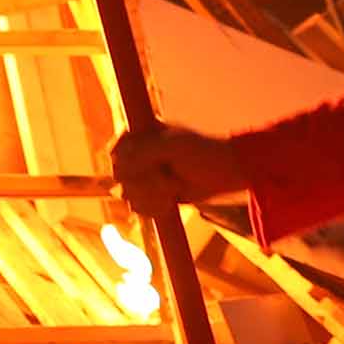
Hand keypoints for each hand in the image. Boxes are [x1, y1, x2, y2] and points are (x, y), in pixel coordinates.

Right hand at [109, 124, 249, 208]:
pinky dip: (154, 208)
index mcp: (143, 135)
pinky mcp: (154, 195)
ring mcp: (147, 176)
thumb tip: (116, 166)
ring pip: (128, 194)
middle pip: (120, 175)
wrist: (227, 173)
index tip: (142, 166)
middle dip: (144, 182)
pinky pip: (139, 207)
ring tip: (174, 189)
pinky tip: (171, 202)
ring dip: (151, 196)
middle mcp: (141, 155)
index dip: (124, 163)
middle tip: (168, 178)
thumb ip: (143, 152)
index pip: (116, 150)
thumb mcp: (173, 146)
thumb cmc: (203, 153)